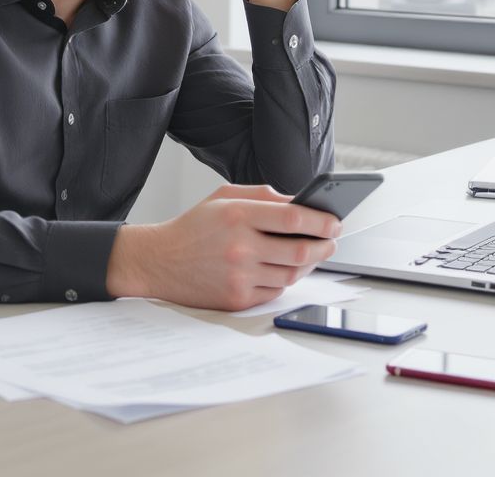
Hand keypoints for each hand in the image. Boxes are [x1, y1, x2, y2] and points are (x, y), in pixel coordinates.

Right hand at [106, 184, 341, 311]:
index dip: (322, 221)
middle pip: (300, 251)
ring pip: (292, 274)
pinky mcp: (237, 299)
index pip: (293, 218)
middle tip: (332, 240)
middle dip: (325, 245)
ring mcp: (239, 277)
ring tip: (312, 253)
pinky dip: (285, 280)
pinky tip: (284, 268)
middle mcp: (240, 248)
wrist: (159, 261)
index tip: (335, 221)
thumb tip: (301, 203)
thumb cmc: (194, 227)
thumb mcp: (224, 196)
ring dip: (309, 264)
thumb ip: (263, 196)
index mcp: (237, 216)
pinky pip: (275, 291)